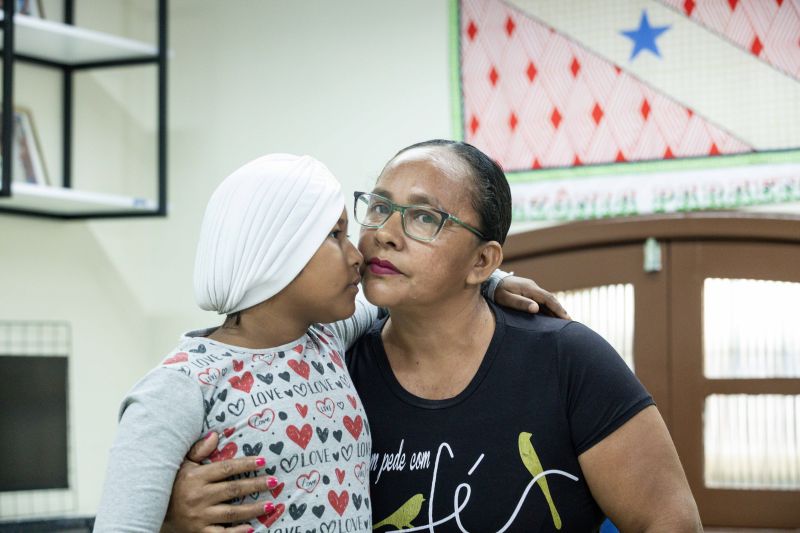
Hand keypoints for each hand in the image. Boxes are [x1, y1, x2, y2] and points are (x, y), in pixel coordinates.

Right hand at [161, 432, 278, 532]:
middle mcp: (198, 497)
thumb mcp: (183, 465)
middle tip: (274, 481)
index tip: (263, 461)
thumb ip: (199, 451)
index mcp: (196, 478)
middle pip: (233, 490)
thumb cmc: (172, 484)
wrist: (152, 512)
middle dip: (255, 485)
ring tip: (271, 505)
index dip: (245, 464)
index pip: (226, 469)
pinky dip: (236, 532)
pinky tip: (251, 528)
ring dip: (253, 509)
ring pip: (232, 512)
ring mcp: (199, 517)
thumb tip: (216, 434)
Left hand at [495, 276, 570, 318]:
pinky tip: (550, 316)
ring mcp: (531, 289)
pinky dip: (548, 308)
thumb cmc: (496, 291)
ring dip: (555, 309)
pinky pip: (541, 300)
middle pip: (551, 299)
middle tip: (570, 322)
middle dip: (560, 310)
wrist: (490, 281)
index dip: (558, 309)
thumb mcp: (506, 298)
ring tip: (564, 321)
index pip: (549, 299)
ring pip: (547, 300)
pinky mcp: (528, 292)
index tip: (567, 319)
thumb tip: (536, 308)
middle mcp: (533, 287)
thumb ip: (520, 303)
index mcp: (530, 288)